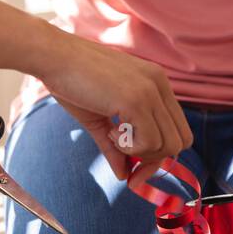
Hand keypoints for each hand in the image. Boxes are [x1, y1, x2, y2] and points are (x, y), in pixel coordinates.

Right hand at [37, 33, 192, 183]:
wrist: (52, 56)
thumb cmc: (71, 82)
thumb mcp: (99, 118)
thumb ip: (115, 147)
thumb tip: (124, 177)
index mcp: (156, 83)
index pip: (178, 130)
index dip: (158, 156)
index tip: (134, 170)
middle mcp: (159, 84)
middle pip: (180, 141)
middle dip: (153, 161)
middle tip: (125, 160)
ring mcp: (150, 91)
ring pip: (167, 145)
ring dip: (138, 152)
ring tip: (112, 135)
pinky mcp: (136, 99)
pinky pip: (149, 141)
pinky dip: (130, 148)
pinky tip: (110, 132)